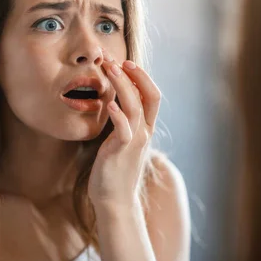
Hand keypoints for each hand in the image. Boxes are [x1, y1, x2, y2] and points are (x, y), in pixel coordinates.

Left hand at [88, 51, 160, 211]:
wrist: (114, 200)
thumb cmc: (114, 169)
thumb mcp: (121, 141)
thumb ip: (122, 122)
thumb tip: (113, 102)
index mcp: (145, 128)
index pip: (151, 95)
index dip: (141, 76)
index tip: (124, 62)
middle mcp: (144, 132)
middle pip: (150, 96)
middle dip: (136, 75)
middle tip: (117, 59)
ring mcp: (135, 141)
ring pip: (135, 106)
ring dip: (122, 85)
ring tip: (109, 69)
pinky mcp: (121, 151)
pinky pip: (123, 129)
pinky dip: (118, 114)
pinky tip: (109, 104)